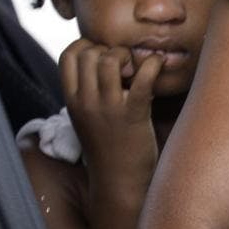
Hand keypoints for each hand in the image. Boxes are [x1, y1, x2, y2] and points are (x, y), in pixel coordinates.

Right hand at [59, 38, 163, 190]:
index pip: (68, 56)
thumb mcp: (88, 118)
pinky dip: (153, 64)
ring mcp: (108, 108)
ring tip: (139, 69)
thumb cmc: (110, 148)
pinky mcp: (134, 114)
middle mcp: (86, 102)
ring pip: (111, 60)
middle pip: (90, 53)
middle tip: (127, 65)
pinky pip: (142, 77)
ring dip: (128, 56)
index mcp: (72, 101)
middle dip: (110, 49)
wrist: (120, 183)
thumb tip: (104, 63)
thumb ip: (89, 92)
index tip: (105, 53)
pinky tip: (160, 63)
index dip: (87, 46)